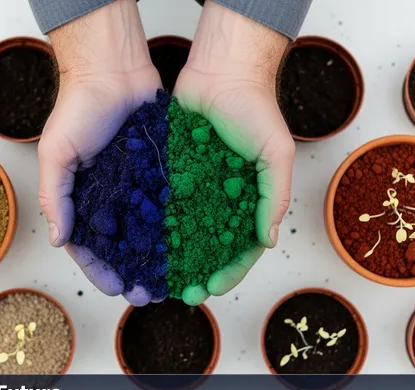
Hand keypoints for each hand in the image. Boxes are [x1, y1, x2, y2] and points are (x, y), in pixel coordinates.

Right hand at [38, 0, 161, 305]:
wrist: (112, 69)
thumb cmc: (76, 109)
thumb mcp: (56, 153)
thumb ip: (56, 195)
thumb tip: (59, 239)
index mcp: (83, 198)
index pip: (89, 246)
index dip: (101, 271)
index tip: (117, 290)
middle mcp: (111, 197)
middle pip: (123, 246)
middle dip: (135, 272)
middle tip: (151, 294)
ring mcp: (137, 185)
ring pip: (149, 230)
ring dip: (159, 257)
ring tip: (174, 278)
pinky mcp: (160, 170)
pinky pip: (168, 202)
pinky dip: (177, 225)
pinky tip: (190, 244)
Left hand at [173, 0, 294, 304]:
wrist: (223, 72)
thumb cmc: (257, 110)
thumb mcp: (276, 155)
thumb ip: (273, 196)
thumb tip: (268, 241)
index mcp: (248, 202)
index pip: (240, 249)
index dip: (229, 272)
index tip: (210, 288)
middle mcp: (220, 200)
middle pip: (207, 247)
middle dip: (194, 272)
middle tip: (177, 293)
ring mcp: (195, 188)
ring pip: (181, 231)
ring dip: (170, 257)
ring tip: (154, 276)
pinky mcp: (171, 172)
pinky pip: (161, 202)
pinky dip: (152, 224)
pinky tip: (138, 242)